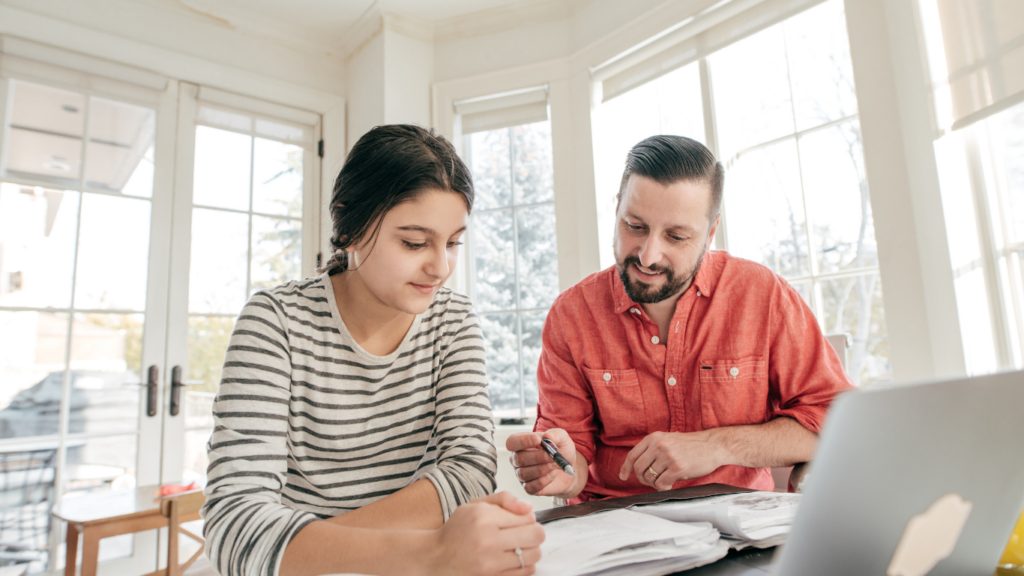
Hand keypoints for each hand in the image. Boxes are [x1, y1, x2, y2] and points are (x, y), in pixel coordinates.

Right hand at [428, 492, 543, 575]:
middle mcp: (488, 540)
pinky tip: (512, 559)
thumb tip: (528, 507)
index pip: (528, 517)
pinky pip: (525, 572)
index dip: (528, 518)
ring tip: (518, 547)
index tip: (520, 521)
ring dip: (530, 550)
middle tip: (524, 534)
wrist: (436, 558)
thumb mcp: (475, 505)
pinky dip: (524, 565)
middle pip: (536, 535)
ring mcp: (491, 563)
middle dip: (534, 533)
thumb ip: (504, 499)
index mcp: (484, 517)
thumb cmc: (457, 531)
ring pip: (534, 555)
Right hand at [506, 429, 576, 496]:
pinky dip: (543, 481)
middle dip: (537, 457)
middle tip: (552, 456)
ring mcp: (521, 474)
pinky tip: (552, 475)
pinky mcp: (529, 488)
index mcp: (521, 443)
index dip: (523, 441)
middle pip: (518, 459)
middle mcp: (517, 459)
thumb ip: (555, 434)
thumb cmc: (561, 450)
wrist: (571, 467)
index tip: (539, 440)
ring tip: (554, 465)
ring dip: (542, 469)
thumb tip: (547, 436)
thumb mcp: (562, 437)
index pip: (512, 442)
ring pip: (524, 474)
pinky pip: (530, 487)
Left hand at [619, 430, 725, 490]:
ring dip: (655, 483)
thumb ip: (653, 449)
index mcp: (654, 438)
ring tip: (666, 480)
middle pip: (638, 469)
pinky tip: (671, 484)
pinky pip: (661, 484)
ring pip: (650, 478)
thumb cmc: (690, 446)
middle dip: (643, 479)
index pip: (632, 455)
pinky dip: (664, 487)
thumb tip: (637, 467)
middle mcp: (658, 445)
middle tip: (652, 481)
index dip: (625, 468)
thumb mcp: (668, 439)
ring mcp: (668, 456)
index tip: (623, 477)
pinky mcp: (678, 467)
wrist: (712, 445)